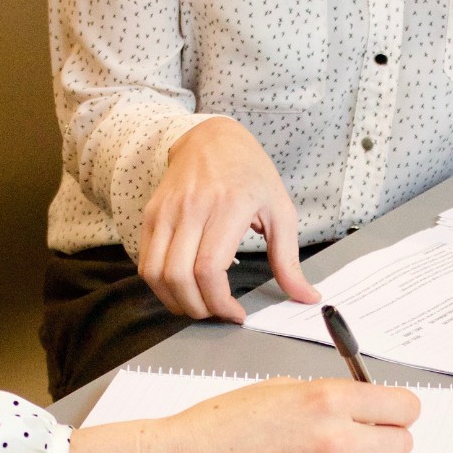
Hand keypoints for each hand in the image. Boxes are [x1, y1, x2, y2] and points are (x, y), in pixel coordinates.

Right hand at [68, 378, 420, 452]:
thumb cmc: (225, 424)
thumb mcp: (283, 389)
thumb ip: (332, 396)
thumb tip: (370, 406)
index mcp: (329, 399)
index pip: (405, 408)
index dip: (399, 410)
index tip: (391, 413)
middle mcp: (336, 440)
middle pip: (402, 444)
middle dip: (386, 438)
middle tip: (362, 437)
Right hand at [138, 117, 320, 322]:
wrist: (212, 138)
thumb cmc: (251, 174)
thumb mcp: (280, 211)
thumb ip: (289, 260)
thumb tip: (307, 296)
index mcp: (228, 207)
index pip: (209, 268)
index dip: (219, 302)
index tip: (236, 313)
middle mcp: (191, 208)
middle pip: (179, 277)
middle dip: (198, 308)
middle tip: (218, 313)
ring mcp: (166, 211)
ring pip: (155, 273)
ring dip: (175, 301)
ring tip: (199, 305)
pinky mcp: (151, 214)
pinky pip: (145, 262)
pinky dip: (161, 285)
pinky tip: (182, 289)